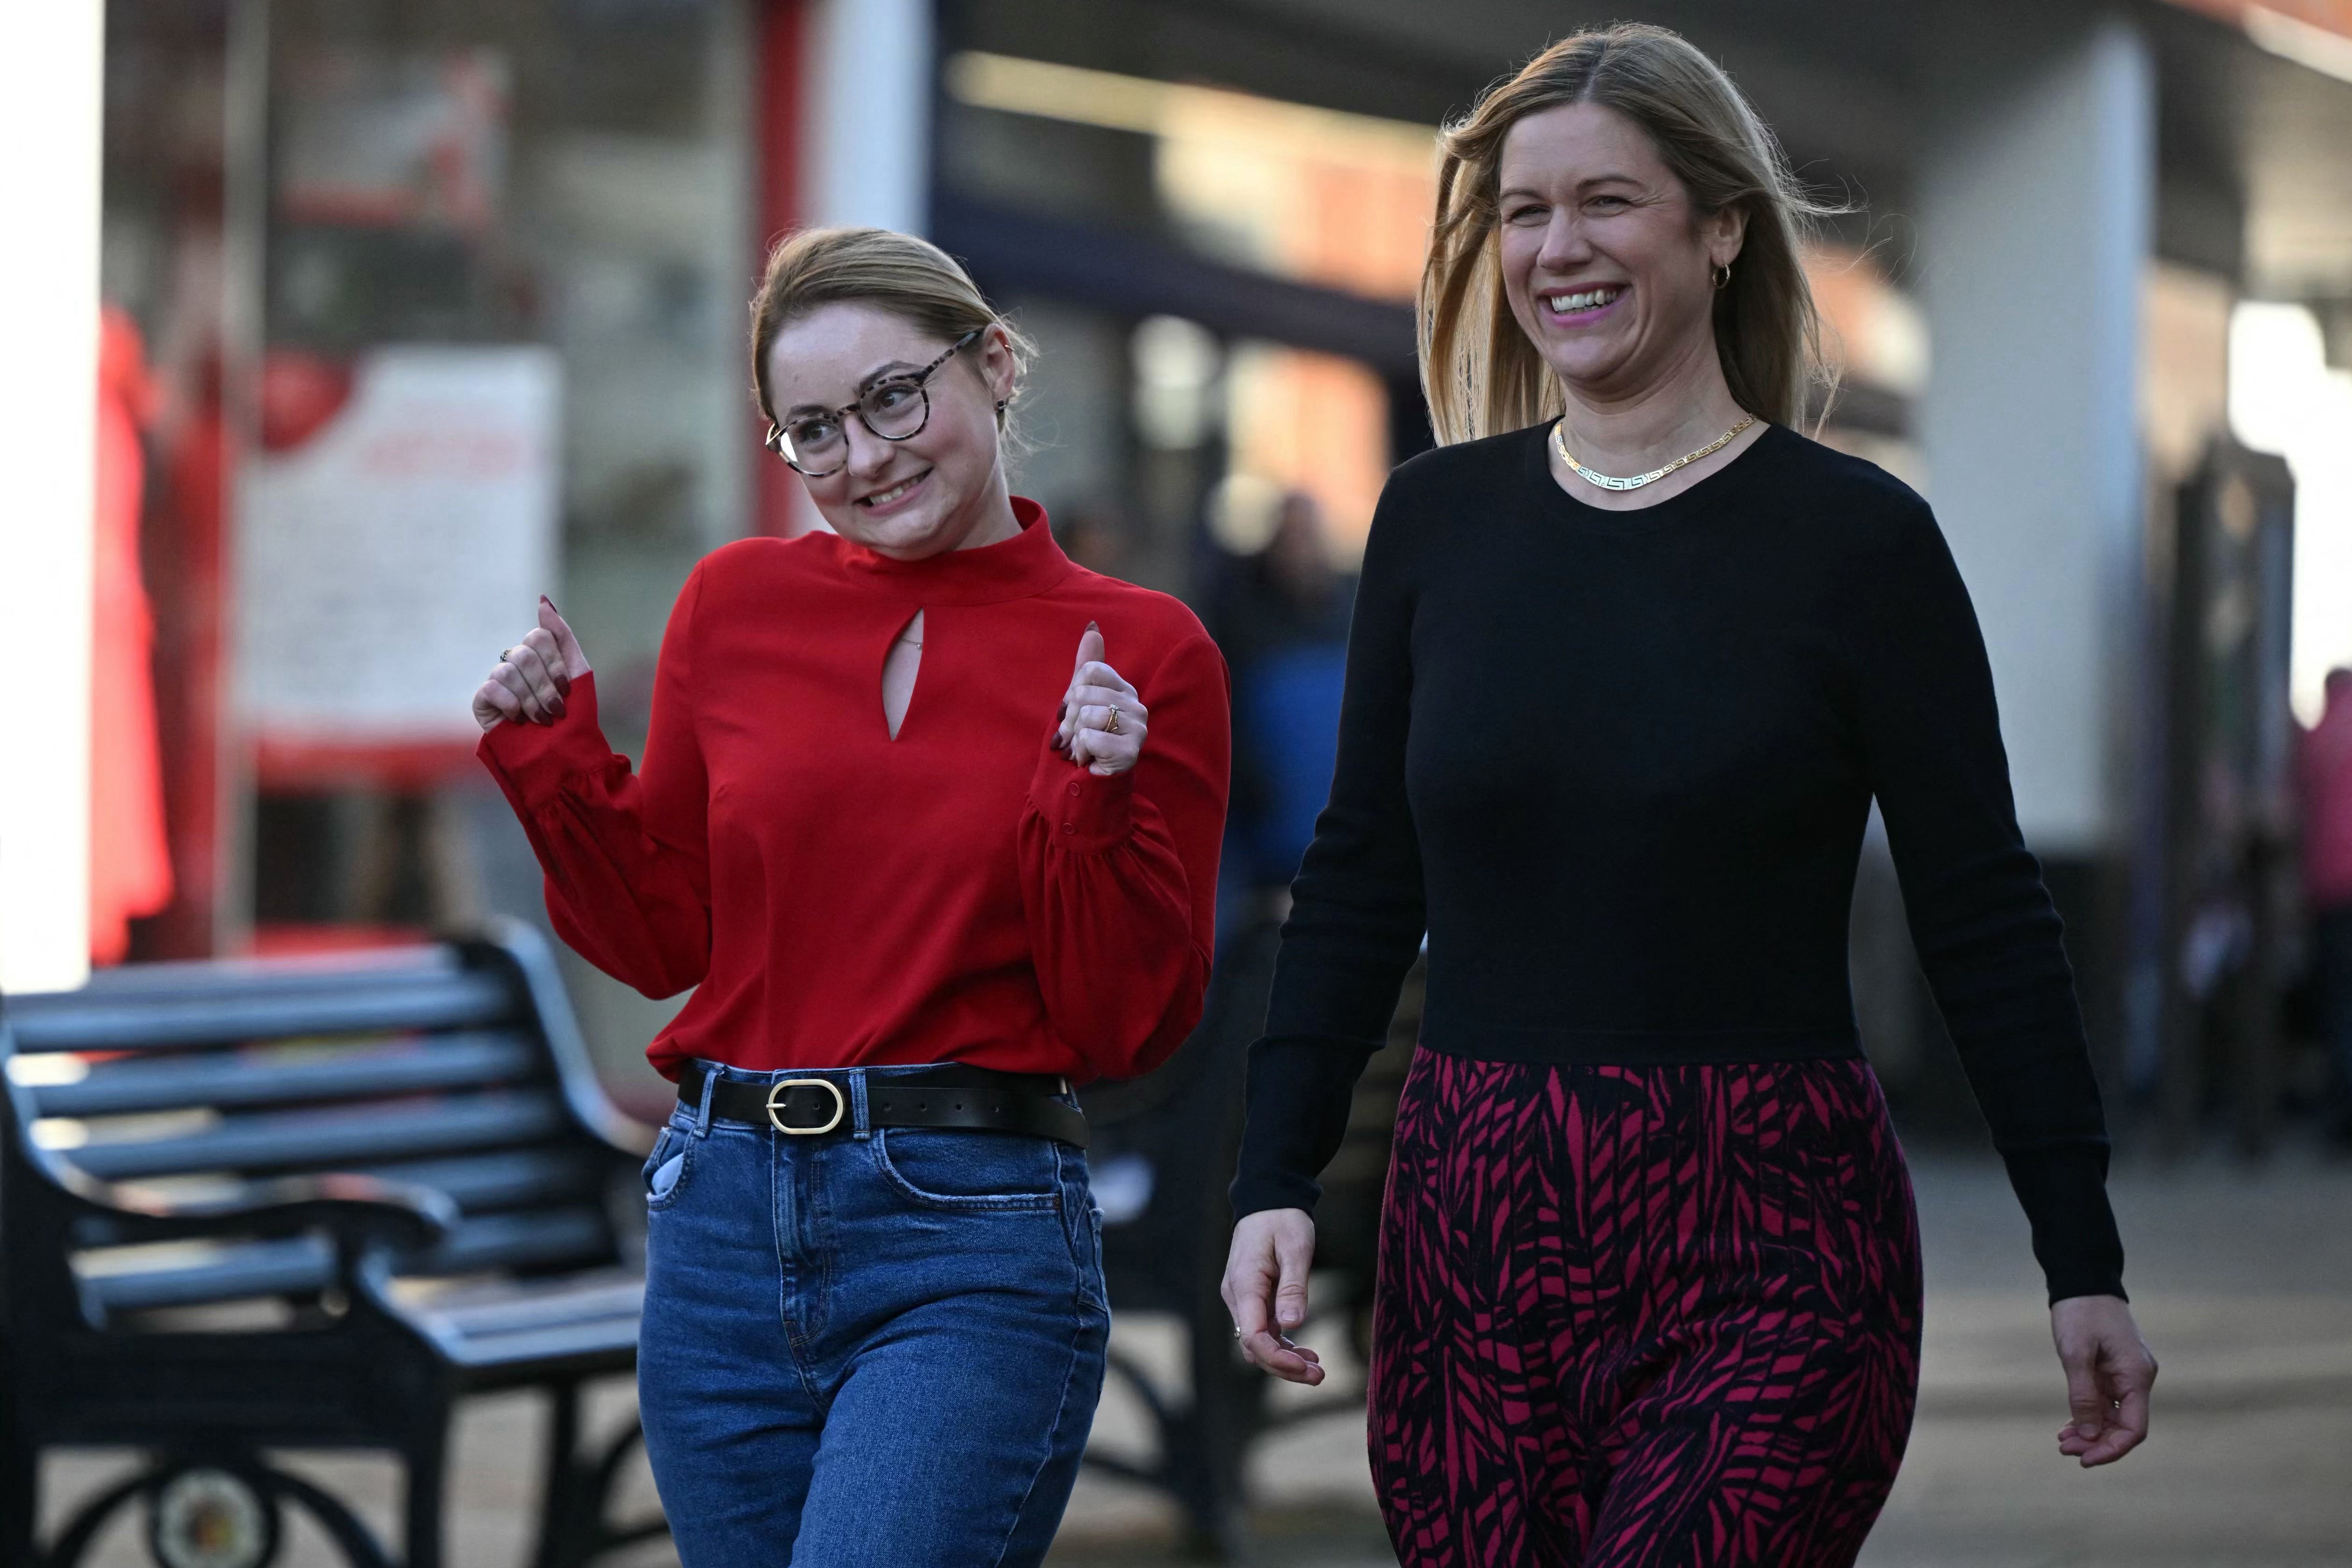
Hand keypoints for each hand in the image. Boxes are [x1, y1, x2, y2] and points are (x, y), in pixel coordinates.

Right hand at [474, 597, 590, 731]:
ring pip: (509, 670)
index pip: (540, 636)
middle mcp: (517, 662)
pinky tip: (520, 719)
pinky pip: (492, 688)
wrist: (562, 755)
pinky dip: (512, 705)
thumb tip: (542, 600)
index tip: (567, 688)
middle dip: (545, 686)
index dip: (555, 663)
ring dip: (532, 700)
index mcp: (540, 654)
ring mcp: (499, 680)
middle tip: (556, 710)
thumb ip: (562, 636)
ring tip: (542, 720)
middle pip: (524, 653)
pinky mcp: (483, 699)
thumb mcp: (578, 674)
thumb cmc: (573, 717)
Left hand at [1055, 621, 1146, 775]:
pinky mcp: (1131, 751)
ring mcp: (1137, 728)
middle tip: (1073, 737)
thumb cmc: (1084, 741)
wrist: (1089, 784)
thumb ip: (1087, 665)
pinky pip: (1090, 738)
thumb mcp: (1080, 701)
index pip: (1090, 672)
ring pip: (1087, 715)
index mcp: (1124, 690)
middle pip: (1084, 693)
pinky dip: (1082, 752)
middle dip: (1069, 719)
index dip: (1072, 693)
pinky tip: (1090, 760)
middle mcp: (1135, 705)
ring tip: (1083, 749)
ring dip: (1075, 738)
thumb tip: (1092, 627)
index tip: (1071, 712)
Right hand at [1220, 1208, 1324, 1384]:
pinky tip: (1304, 1353)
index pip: (1254, 1337)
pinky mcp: (1252, 1299)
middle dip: (1284, 1368)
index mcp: (1245, 1285)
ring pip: (1258, 1343)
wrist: (1268, 1199)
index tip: (1307, 1368)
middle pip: (1254, 1348)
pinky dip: (1282, 1346)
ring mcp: (1242, 1299)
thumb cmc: (1283, 1220)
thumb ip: (1293, 1287)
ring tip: (1318, 1369)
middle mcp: (1237, 1296)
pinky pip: (1263, 1331)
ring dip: (1285, 1360)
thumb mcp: (1296, 1248)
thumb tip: (1293, 1325)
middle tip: (1320, 1376)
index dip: (1279, 1359)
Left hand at [2051, 1294, 2155, 1465]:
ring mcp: (2127, 1374)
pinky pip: (2106, 1402)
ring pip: (2114, 1416)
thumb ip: (2083, 1395)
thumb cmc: (2080, 1311)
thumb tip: (2089, 1435)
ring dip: (2091, 1432)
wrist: (2084, 1281)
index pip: (2134, 1428)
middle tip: (2065, 1450)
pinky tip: (2070, 1426)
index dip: (2111, 1449)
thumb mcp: (2075, 1353)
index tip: (2084, 1459)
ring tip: (2063, 1442)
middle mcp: (2137, 1378)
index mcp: (2136, 1375)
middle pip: (2124, 1426)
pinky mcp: (2114, 1370)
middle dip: (2097, 1443)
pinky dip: (2090, 1415)